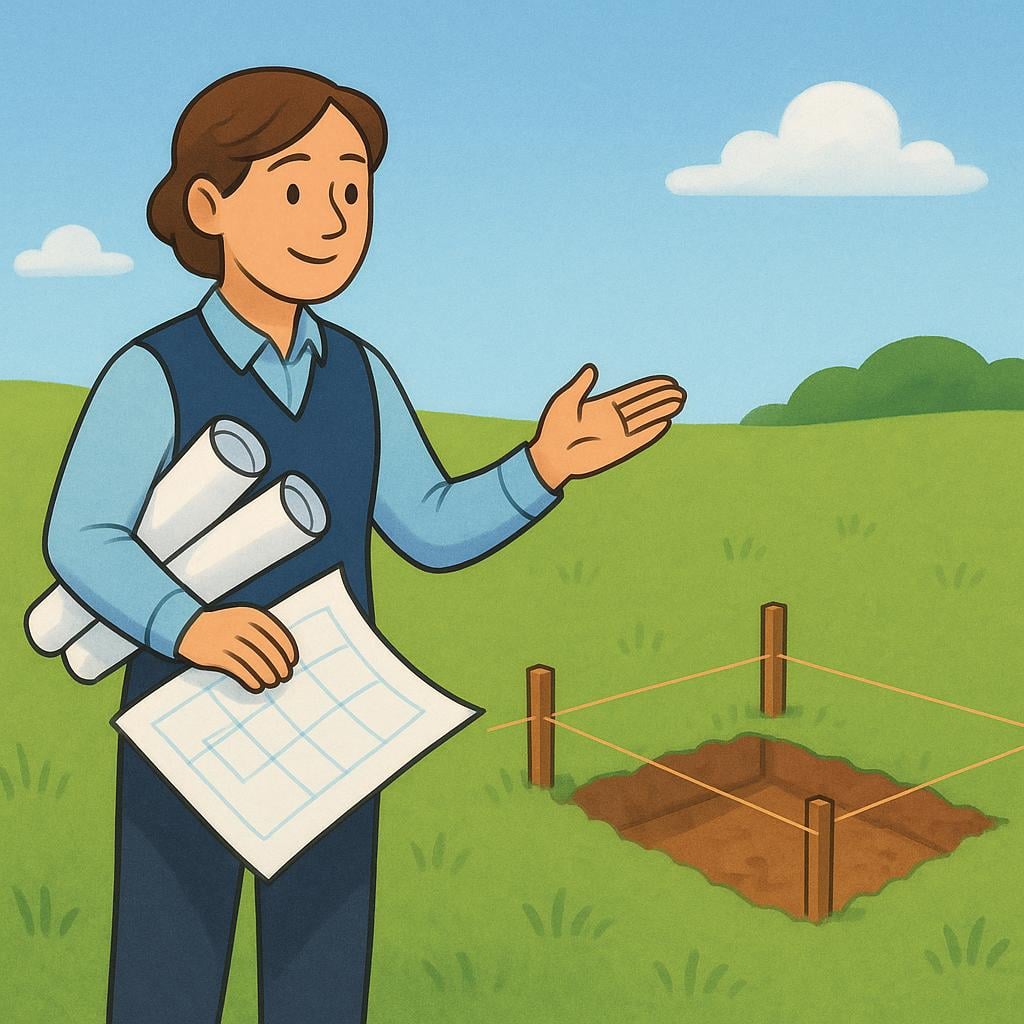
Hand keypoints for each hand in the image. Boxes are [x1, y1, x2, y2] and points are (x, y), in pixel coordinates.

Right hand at [177, 606, 298, 692]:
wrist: (188, 627)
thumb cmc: (223, 625)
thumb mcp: (243, 619)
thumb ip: (263, 631)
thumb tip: (286, 655)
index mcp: (250, 614)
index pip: (277, 635)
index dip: (288, 651)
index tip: (293, 662)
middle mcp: (240, 626)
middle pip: (268, 651)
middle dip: (280, 666)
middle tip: (285, 676)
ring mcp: (227, 640)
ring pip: (256, 663)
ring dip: (268, 675)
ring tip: (273, 682)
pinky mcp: (217, 655)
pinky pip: (240, 671)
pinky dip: (253, 680)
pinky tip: (258, 685)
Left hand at [528, 365, 684, 489]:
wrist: (551, 457)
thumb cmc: (554, 429)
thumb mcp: (565, 401)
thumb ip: (580, 386)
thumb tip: (591, 368)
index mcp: (604, 406)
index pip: (633, 394)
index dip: (650, 388)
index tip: (667, 381)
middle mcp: (614, 419)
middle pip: (643, 406)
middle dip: (661, 398)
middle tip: (680, 391)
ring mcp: (617, 434)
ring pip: (645, 420)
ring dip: (661, 411)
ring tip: (679, 402)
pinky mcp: (617, 450)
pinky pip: (639, 439)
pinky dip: (651, 432)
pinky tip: (665, 423)